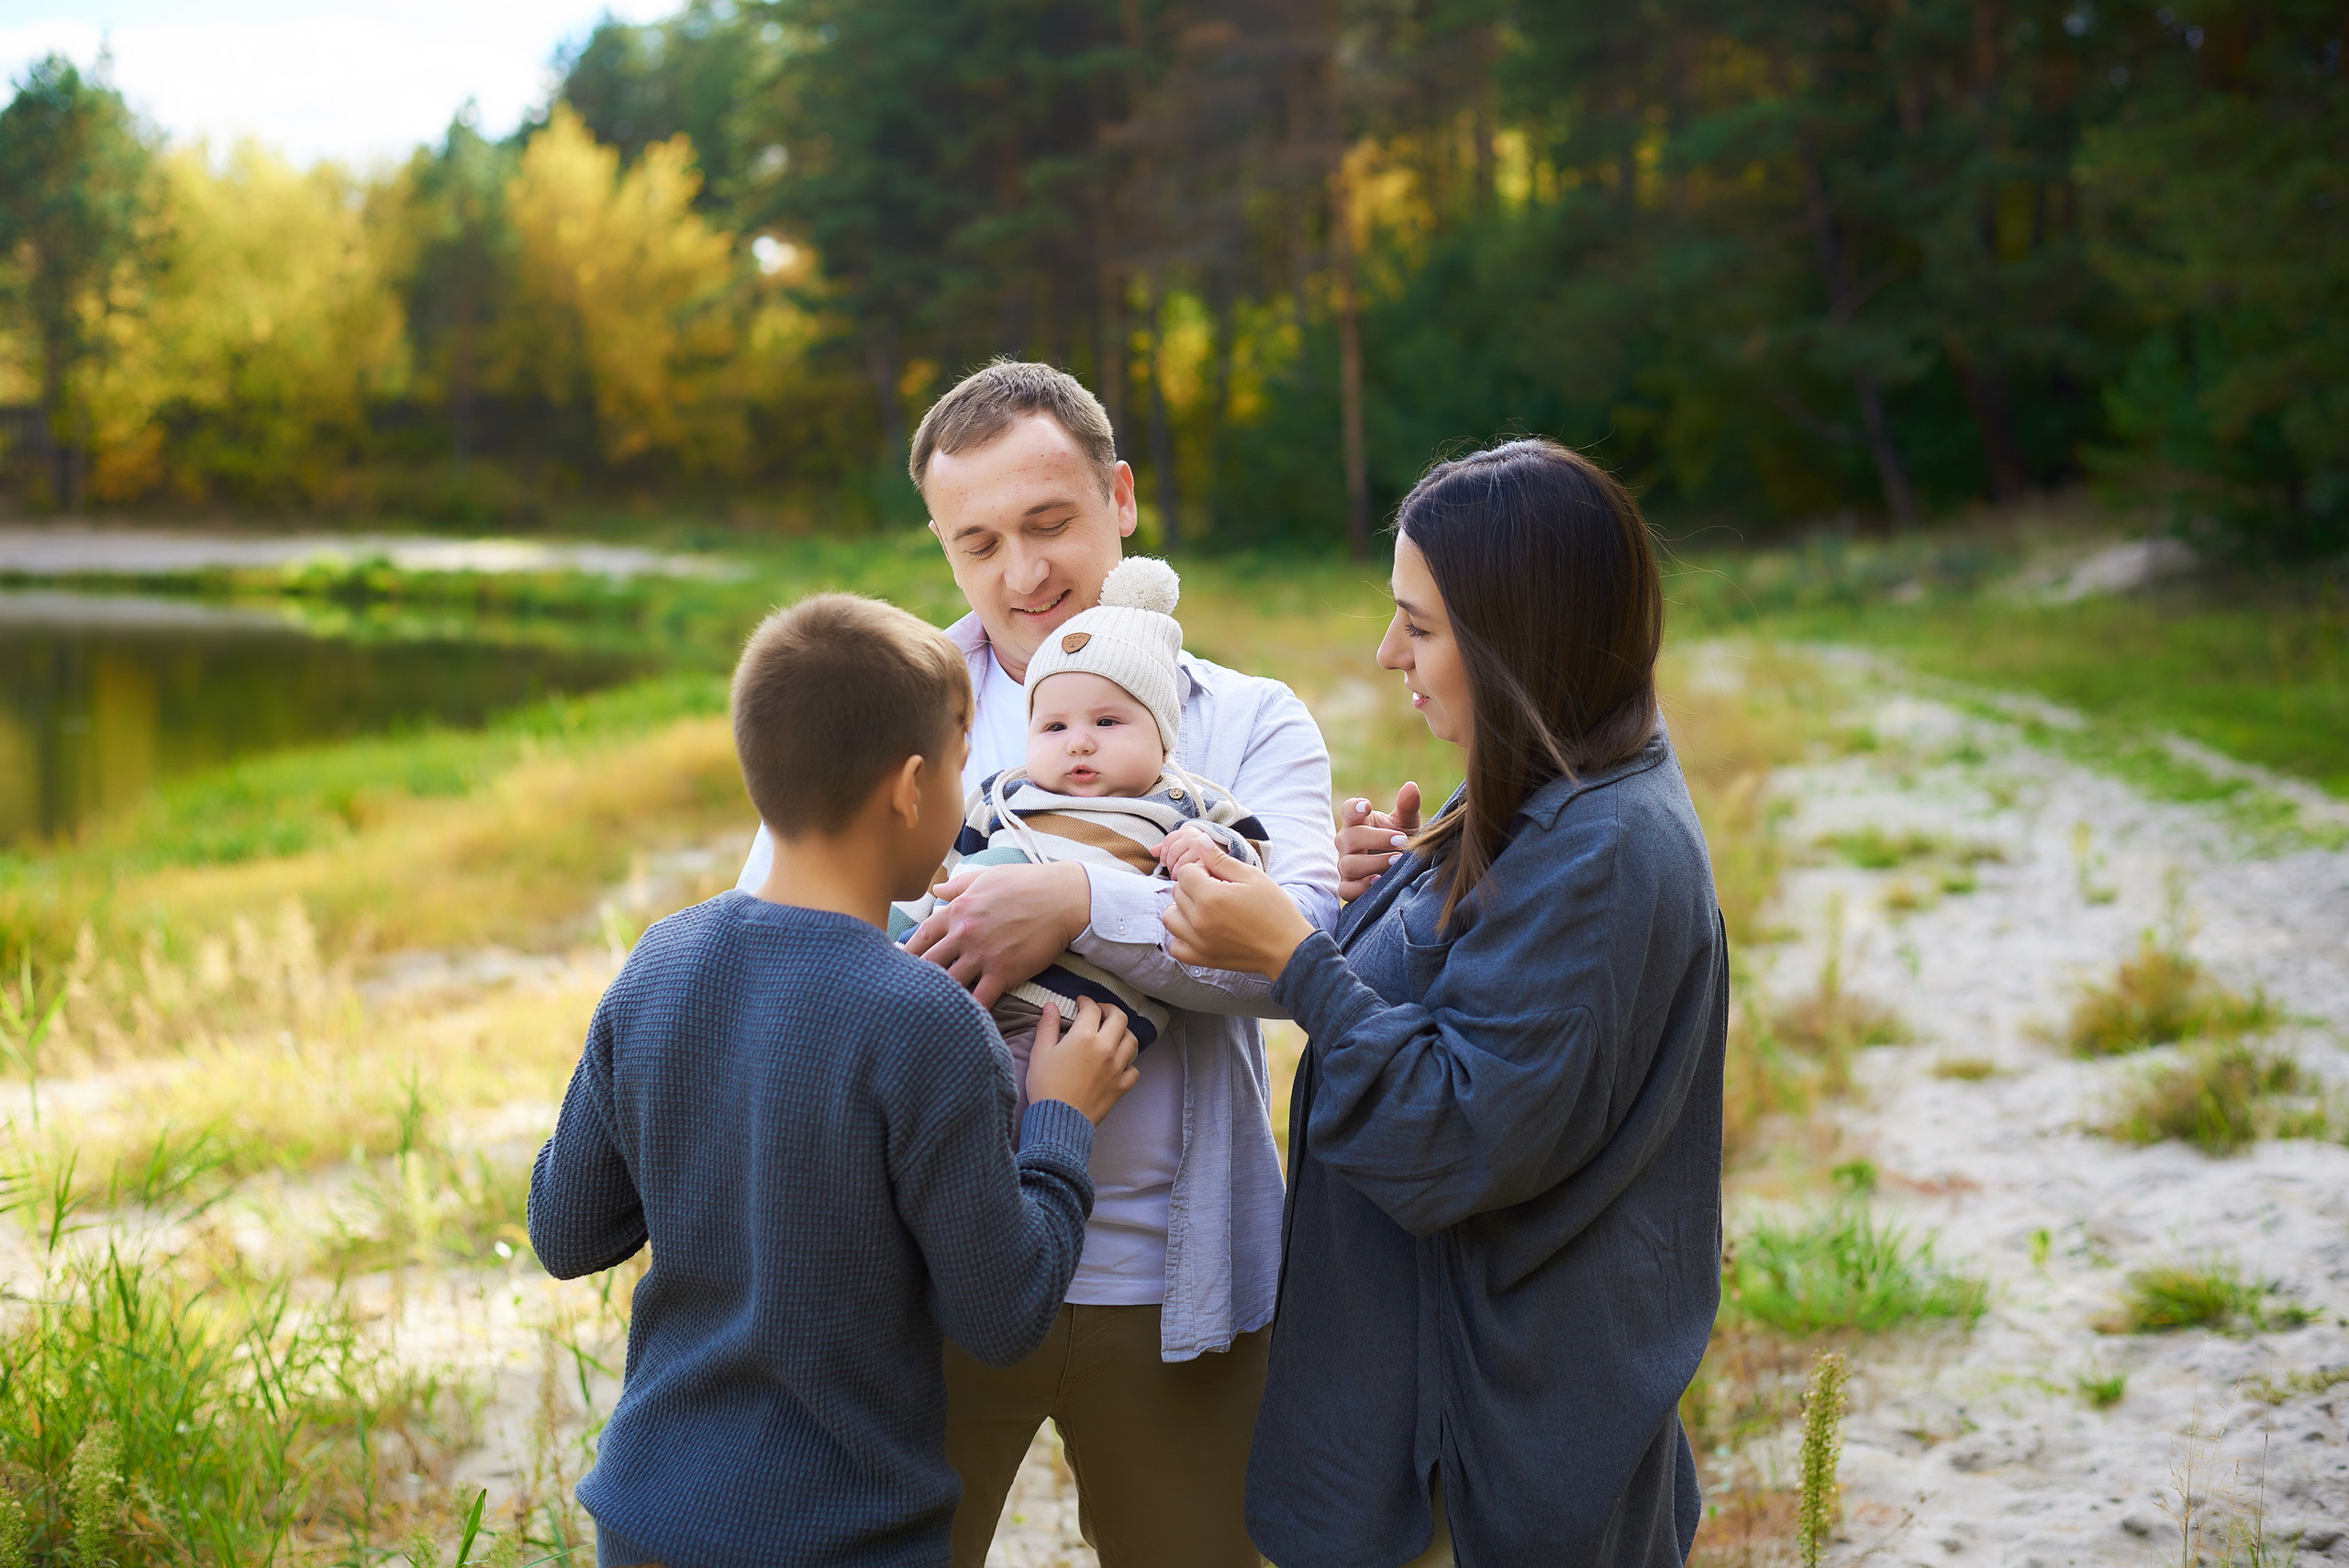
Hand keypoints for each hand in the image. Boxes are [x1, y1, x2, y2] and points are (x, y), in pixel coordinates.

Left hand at [907, 861, 1090, 1008]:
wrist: (1063, 898)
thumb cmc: (1027, 883)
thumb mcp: (987, 877)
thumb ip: (958, 886)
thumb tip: (936, 891)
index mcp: (957, 911)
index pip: (920, 937)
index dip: (905, 954)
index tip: (898, 967)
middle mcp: (963, 934)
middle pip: (926, 965)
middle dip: (914, 981)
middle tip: (905, 996)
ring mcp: (982, 955)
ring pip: (948, 984)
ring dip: (938, 998)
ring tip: (926, 1013)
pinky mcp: (1003, 972)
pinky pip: (980, 999)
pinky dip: (968, 1011)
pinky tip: (959, 1022)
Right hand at [1026, 999, 1140, 1124]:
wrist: (1058, 1120)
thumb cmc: (1046, 1086)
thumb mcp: (1040, 1053)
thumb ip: (1047, 1026)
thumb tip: (1051, 1006)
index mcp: (1084, 1037)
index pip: (1092, 1009)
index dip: (1086, 1001)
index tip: (1081, 1002)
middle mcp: (1105, 1049)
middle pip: (1119, 1018)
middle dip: (1110, 1009)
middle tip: (1100, 1011)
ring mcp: (1116, 1068)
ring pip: (1131, 1041)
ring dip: (1123, 1032)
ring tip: (1113, 1033)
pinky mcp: (1120, 1087)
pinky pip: (1133, 1070)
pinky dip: (1129, 1063)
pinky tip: (1118, 1063)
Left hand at [1154, 825, 1222, 875]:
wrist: (1230, 856)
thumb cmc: (1205, 853)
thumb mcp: (1187, 844)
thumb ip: (1169, 847)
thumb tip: (1153, 851)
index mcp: (1188, 832)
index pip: (1169, 840)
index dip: (1165, 853)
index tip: (1166, 864)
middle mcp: (1195, 837)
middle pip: (1174, 851)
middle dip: (1171, 865)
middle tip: (1174, 874)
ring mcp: (1203, 848)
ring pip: (1182, 863)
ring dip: (1179, 872)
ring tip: (1182, 879)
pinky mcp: (1209, 862)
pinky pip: (1193, 871)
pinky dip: (1190, 877)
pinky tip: (1191, 881)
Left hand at [1164, 846, 1316, 978]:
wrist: (1287, 948)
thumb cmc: (1274, 909)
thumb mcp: (1251, 876)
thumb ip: (1220, 859)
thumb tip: (1199, 841)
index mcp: (1210, 896)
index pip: (1185, 872)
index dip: (1201, 869)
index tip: (1219, 876)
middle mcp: (1198, 920)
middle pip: (1177, 892)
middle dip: (1193, 886)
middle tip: (1217, 890)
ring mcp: (1197, 942)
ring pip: (1169, 917)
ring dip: (1181, 909)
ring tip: (1203, 908)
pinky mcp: (1201, 958)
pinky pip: (1175, 946)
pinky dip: (1180, 936)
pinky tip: (1197, 929)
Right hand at [1336, 781, 1421, 900]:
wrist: (1406, 869)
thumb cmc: (1403, 841)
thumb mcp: (1408, 823)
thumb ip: (1408, 806)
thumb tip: (1411, 787)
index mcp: (1359, 823)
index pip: (1348, 810)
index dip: (1354, 808)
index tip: (1367, 807)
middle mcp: (1347, 843)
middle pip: (1349, 838)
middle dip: (1376, 839)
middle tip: (1401, 841)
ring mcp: (1346, 865)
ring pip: (1348, 864)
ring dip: (1373, 863)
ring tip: (1396, 861)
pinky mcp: (1349, 886)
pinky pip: (1346, 889)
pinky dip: (1360, 886)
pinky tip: (1378, 881)